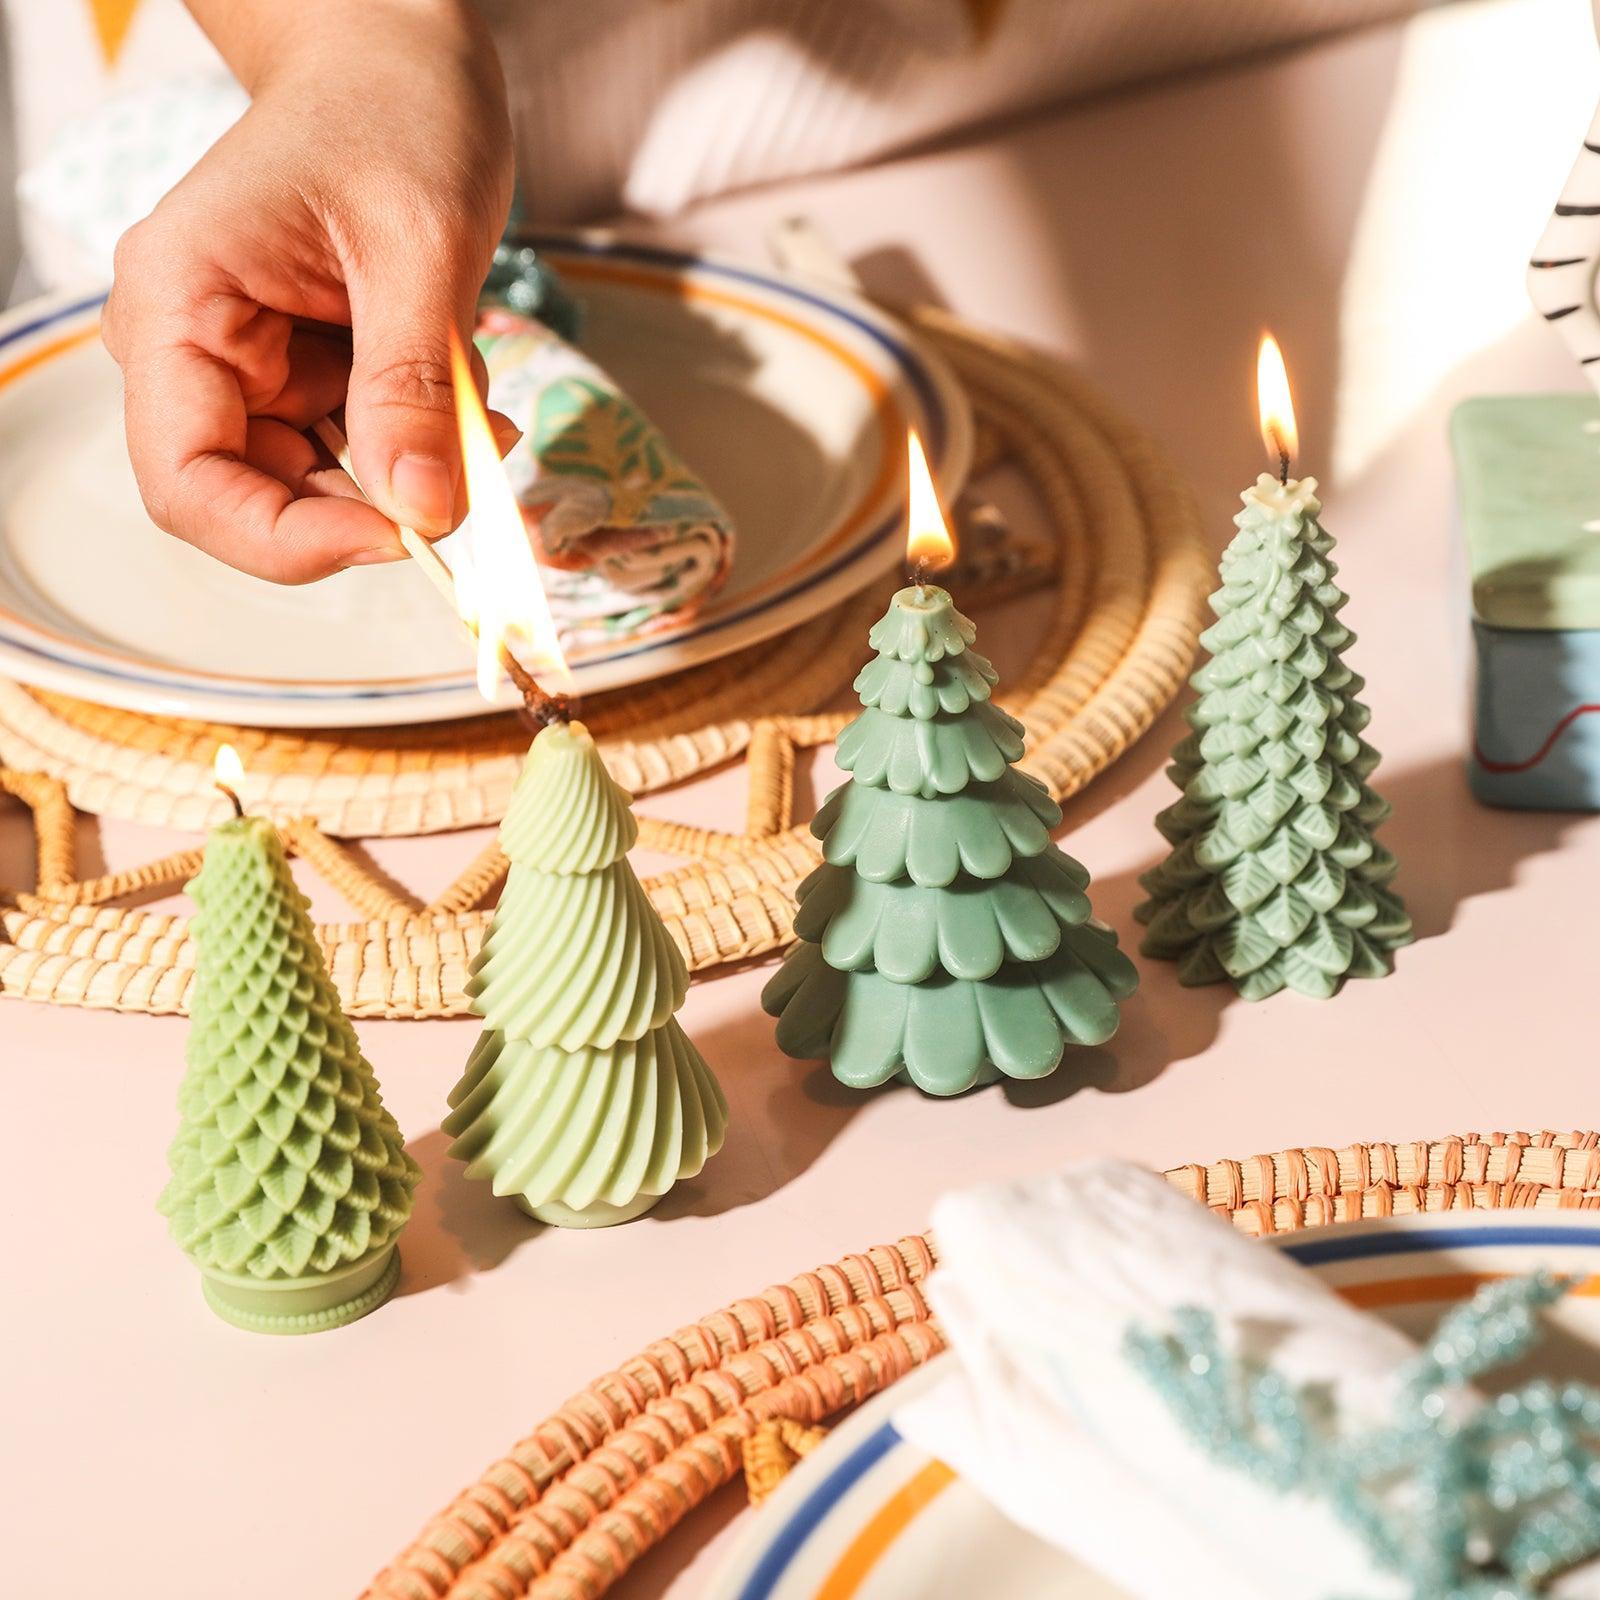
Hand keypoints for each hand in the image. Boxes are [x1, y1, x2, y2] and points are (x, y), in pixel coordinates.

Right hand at [102, 2, 513, 582]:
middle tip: (478, 471)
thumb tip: (423, 512)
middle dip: (376, 504)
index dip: (289, 541)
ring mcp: (248, 365)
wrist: (401, 62)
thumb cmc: (395, 113)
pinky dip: (425, 440)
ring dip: (414, 469)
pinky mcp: (303, 373)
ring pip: (326, 484)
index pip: (189, 486)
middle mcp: (193, 348)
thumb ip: (413, 387)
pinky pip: (362, 449)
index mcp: (178, 306)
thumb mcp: (420, 247)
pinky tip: (462, 378)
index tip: (403, 537)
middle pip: (260, 500)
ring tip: (475, 390)